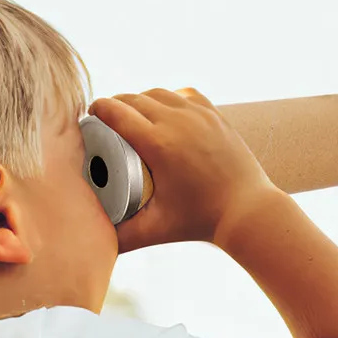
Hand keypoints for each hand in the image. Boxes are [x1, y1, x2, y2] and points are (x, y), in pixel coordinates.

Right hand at [86, 87, 275, 252]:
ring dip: (141, 99)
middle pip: (134, 99)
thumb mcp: (156, 229)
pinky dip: (169, 98)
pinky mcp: (215, 115)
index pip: (116, 112)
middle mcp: (177, 121)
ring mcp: (199, 115)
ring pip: (158, 93)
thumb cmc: (201, 221)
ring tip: (133, 114)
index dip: (98, 109)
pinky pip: (184, 94)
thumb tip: (95, 244)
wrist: (247, 211)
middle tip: (107, 120)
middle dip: (116, 104)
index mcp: (158, 144)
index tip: (90, 116)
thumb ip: (123, 238)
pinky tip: (165, 108)